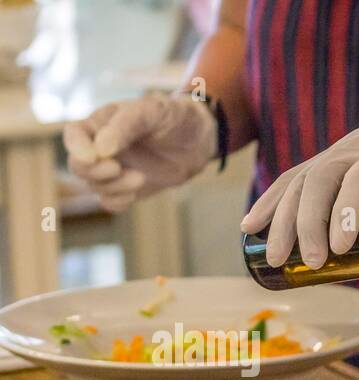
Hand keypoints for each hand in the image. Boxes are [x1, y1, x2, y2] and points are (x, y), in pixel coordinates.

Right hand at [63, 95, 216, 212]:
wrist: (198, 140)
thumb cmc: (173, 118)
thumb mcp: (152, 111)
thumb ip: (126, 126)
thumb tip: (100, 149)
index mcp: (101, 123)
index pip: (73, 135)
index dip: (76, 147)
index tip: (93, 156)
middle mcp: (100, 147)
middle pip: (78, 166)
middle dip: (94, 172)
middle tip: (118, 168)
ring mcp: (113, 169)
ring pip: (95, 186)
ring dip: (114, 187)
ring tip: (141, 178)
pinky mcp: (127, 188)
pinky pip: (110, 202)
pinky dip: (119, 201)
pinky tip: (136, 192)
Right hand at [239, 86, 358, 289]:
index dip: (347, 211)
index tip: (341, 249)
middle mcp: (355, 149)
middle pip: (321, 181)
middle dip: (309, 224)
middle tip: (312, 264)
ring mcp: (336, 152)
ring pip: (300, 181)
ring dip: (282, 220)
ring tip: (276, 258)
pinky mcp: (323, 160)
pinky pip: (291, 179)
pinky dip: (270, 203)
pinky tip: (251, 227)